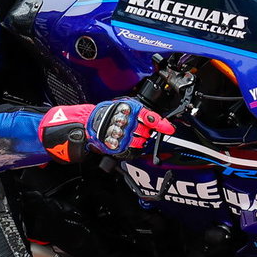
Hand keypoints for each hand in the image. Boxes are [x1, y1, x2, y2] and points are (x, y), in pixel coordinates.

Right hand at [38, 100, 174, 162]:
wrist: (87, 124)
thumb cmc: (106, 114)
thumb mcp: (124, 107)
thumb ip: (142, 113)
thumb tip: (160, 121)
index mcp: (128, 109)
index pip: (149, 116)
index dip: (160, 123)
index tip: (169, 128)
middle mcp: (126, 121)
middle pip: (147, 131)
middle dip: (145, 132)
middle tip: (136, 129)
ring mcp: (121, 134)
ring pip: (140, 141)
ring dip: (139, 140)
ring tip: (129, 135)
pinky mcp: (116, 144)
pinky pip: (131, 149)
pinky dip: (131, 147)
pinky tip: (125, 141)